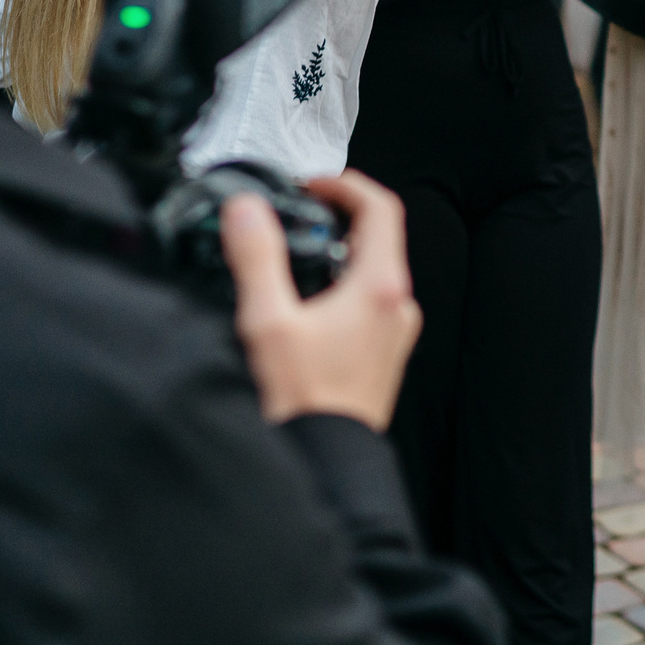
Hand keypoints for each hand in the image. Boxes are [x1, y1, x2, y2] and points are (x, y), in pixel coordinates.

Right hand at [224, 171, 421, 430]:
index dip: (346, 185)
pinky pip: (370, 300)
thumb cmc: (305, 400)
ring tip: (296, 255)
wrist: (326, 460)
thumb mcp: (268, 321)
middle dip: (338, 216)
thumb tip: (248, 210)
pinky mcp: (383, 352)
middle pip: (379, 236)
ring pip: (373, 269)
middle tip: (299, 213)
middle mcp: (397, 306)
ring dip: (338, 251)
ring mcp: (394, 331)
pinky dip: (342, 283)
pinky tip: (306, 302)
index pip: (381, 208)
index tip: (313, 184)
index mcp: (380, 288)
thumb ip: (257, 258)